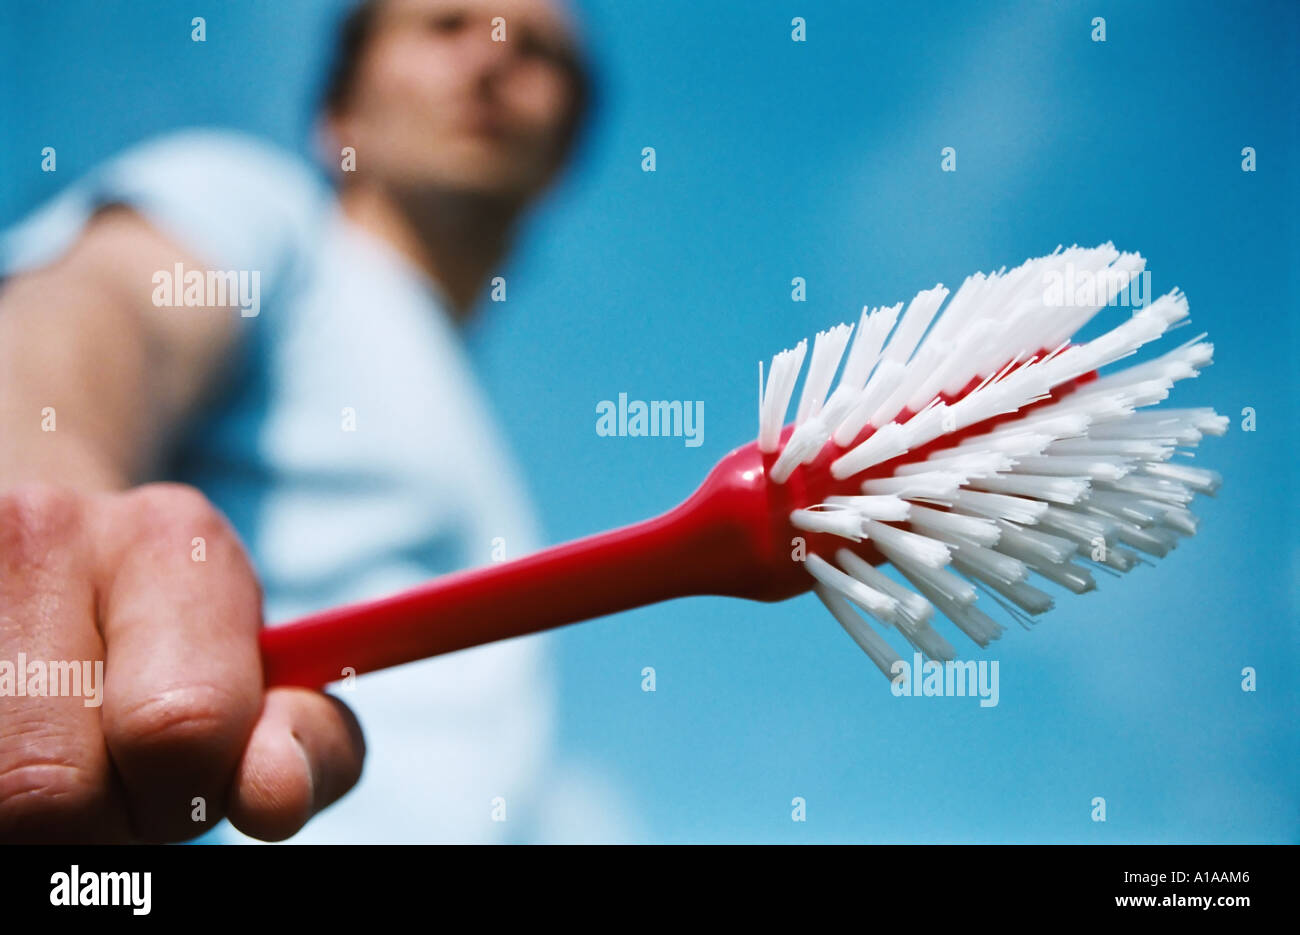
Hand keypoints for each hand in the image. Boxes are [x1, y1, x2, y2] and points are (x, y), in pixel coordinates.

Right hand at [0, 482, 364, 841]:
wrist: (35, 543)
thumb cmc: (169, 642)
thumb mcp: (262, 675)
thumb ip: (306, 743)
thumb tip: (271, 798)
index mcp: (173, 539)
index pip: (183, 727)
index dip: (186, 794)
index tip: (181, 783)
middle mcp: (40, 530)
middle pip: (48, 789)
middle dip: (95, 825)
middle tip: (105, 787)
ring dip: (18, 824)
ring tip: (49, 759)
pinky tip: (8, 743)